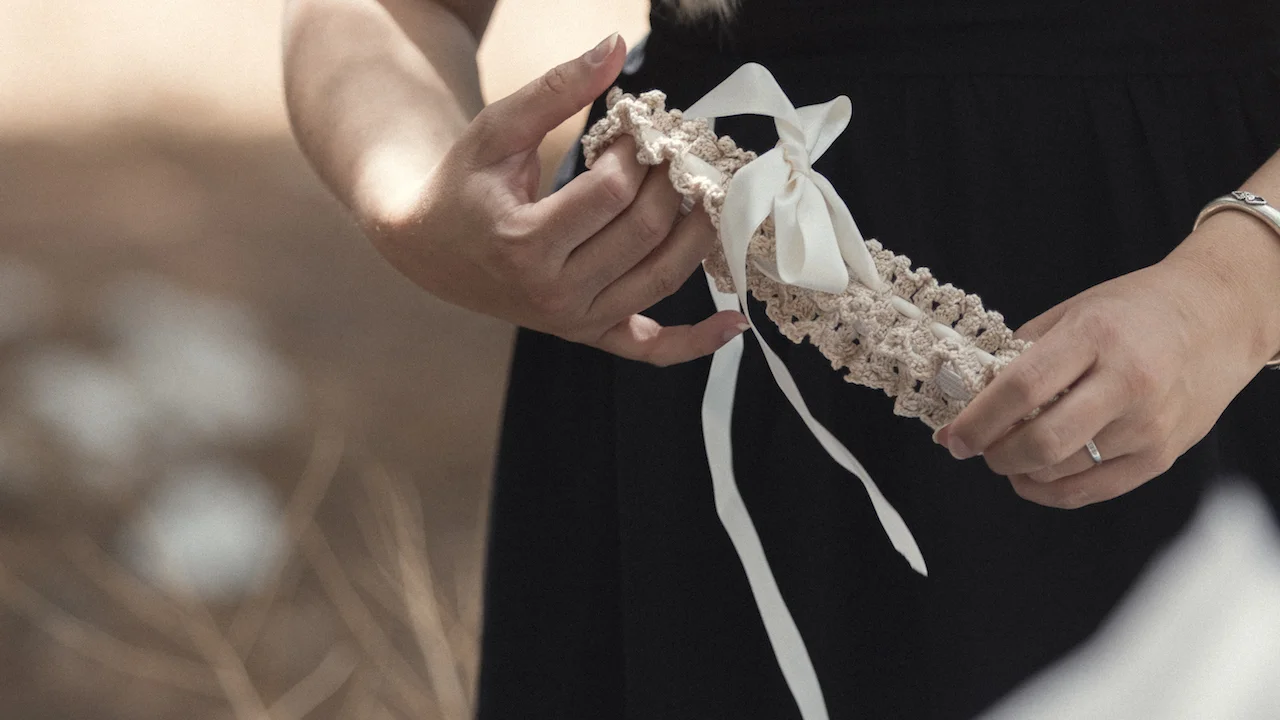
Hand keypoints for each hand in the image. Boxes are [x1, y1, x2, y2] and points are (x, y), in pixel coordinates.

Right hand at [361, 33, 746, 364]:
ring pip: (661, 278)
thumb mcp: (496, 130)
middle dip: (672, 184)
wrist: (431, 248)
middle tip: (679, 152)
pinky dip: (695, 342)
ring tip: (708, 192)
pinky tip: (733, 323)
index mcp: (523, 243)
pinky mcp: (588, 334)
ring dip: (699, 234)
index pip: (610, 193)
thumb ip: (555, 90)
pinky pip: (650, 349)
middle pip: (644, 233)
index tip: (642, 130)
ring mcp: (573, 320)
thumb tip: (613, 48)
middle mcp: (552, 293)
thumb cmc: (464, 183)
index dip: (638, 155)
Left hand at [933, 226, 1278, 508]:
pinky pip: (1090, 491)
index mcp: (1096, 337)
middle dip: (994, 454)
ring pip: (1061, 472)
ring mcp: (1148, 425)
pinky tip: (1033, 474)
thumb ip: (1019, 355)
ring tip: (1007, 453)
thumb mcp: (1071, 313)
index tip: (952, 436)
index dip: (978, 420)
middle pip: (1041, 442)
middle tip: (975, 447)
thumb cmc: (1134, 312)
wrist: (1217, 318)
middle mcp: (1127, 383)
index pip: (1022, 389)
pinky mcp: (1161, 456)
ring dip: (1018, 471)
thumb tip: (964, 398)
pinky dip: (1048, 490)